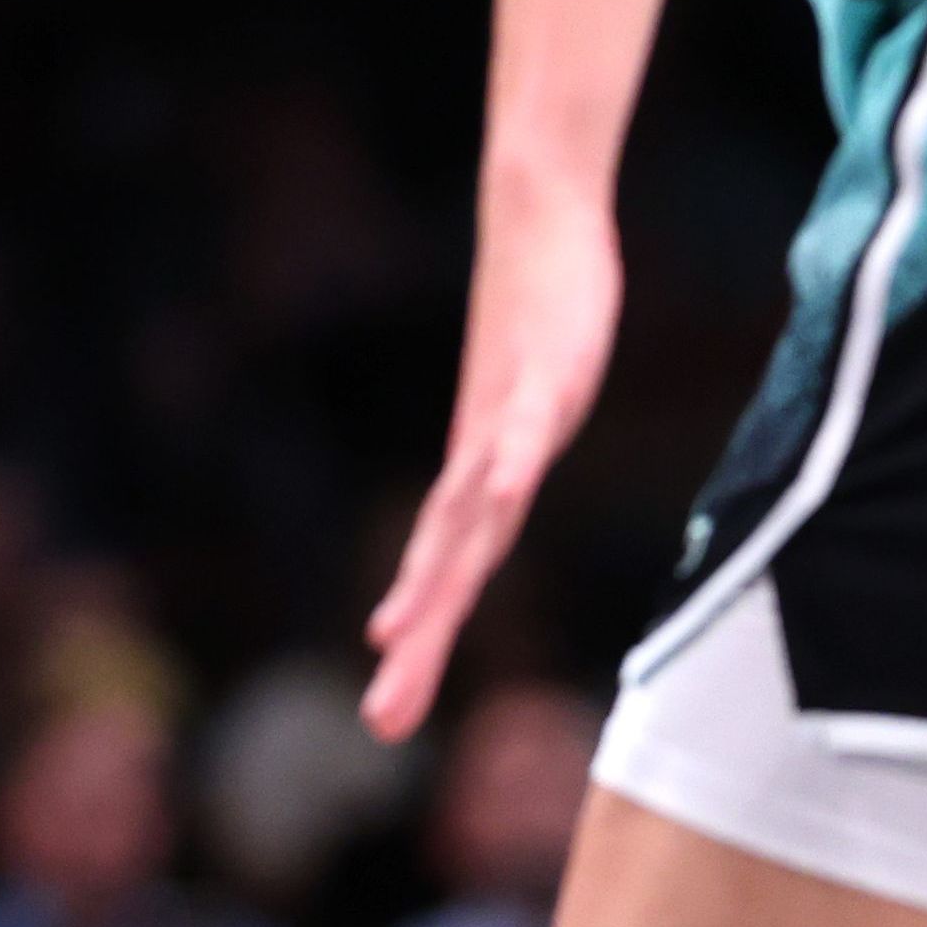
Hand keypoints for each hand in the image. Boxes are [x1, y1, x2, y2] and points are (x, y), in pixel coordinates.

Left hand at [364, 169, 621, 740]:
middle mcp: (482, 449)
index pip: (446, 559)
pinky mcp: (544, 370)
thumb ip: (518, 443)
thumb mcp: (531, 394)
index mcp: (481, 463)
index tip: (385, 686)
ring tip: (400, 639)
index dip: (417, 619)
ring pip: (469, 513)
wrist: (535, 208)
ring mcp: (510, 412)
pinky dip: (509, 470)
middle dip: (417, 639)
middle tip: (382, 718)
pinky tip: (498, 503)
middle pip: (445, 559)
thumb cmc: (537, 304)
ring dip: (435, 579)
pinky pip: (526, 430)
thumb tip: (504, 486)